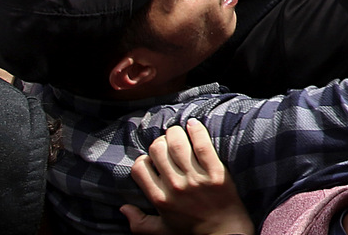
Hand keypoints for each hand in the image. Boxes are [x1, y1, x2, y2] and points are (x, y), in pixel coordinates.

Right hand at [120, 120, 254, 234]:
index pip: (140, 167)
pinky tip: (193, 125)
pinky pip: (203, 145)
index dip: (144, 159)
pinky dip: (196, 130)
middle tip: (167, 144)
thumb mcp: (162, 231)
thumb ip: (139, 222)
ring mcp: (196, 179)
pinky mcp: (216, 172)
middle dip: (160, 142)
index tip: (154, 160)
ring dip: (175, 133)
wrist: (225, 233)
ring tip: (179, 133)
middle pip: (158, 149)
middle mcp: (176, 187)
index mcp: (160, 199)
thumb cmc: (192, 231)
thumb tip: (123, 208)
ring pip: (178, 143)